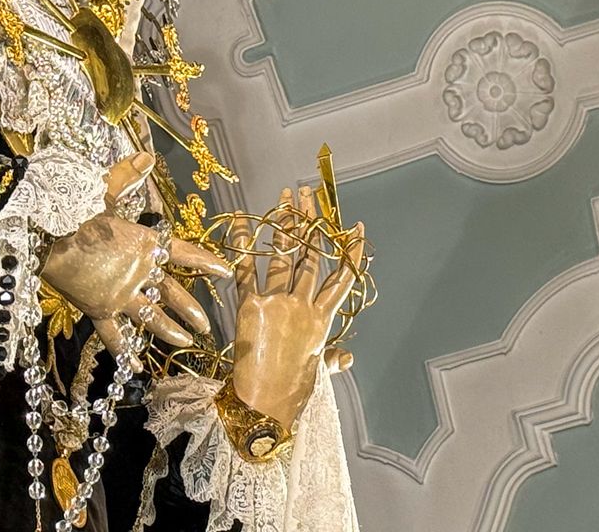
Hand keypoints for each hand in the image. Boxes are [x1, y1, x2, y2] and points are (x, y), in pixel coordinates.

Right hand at [40, 152, 231, 361]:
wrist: (48, 236)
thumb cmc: (76, 211)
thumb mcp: (105, 189)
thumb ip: (128, 174)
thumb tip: (146, 155)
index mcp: (147, 243)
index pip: (185, 253)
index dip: (206, 263)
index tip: (226, 273)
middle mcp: (140, 271)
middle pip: (173, 292)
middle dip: (191, 309)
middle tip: (206, 324)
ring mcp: (122, 294)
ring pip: (151, 318)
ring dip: (169, 331)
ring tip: (186, 342)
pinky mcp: (100, 310)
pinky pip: (115, 336)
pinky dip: (126, 353)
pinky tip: (137, 369)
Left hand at [231, 187, 363, 427]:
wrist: (263, 406)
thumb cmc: (293, 394)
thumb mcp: (319, 375)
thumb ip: (333, 361)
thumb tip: (348, 357)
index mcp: (322, 320)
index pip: (342, 279)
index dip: (351, 253)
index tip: (356, 229)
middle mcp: (303, 305)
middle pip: (312, 255)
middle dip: (311, 222)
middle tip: (309, 193)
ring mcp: (277, 303)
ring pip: (285, 255)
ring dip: (286, 223)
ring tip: (287, 197)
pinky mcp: (250, 306)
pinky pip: (247, 270)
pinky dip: (243, 246)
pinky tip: (242, 222)